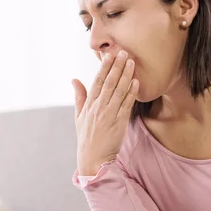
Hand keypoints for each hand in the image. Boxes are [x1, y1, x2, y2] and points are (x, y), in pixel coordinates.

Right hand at [72, 50, 138, 175]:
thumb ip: (79, 96)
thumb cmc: (86, 137)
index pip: (97, 82)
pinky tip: (136, 82)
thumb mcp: (78, 116)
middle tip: (124, 52)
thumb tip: (74, 79)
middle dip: (117, 67)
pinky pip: (126, 105)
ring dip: (126, 76)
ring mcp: (109, 115)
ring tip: (131, 63)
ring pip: (119, 92)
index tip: (109, 55)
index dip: (104, 68)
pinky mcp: (119, 123)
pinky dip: (131, 93)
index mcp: (89, 105)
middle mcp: (99, 108)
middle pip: (109, 83)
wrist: (93, 158)